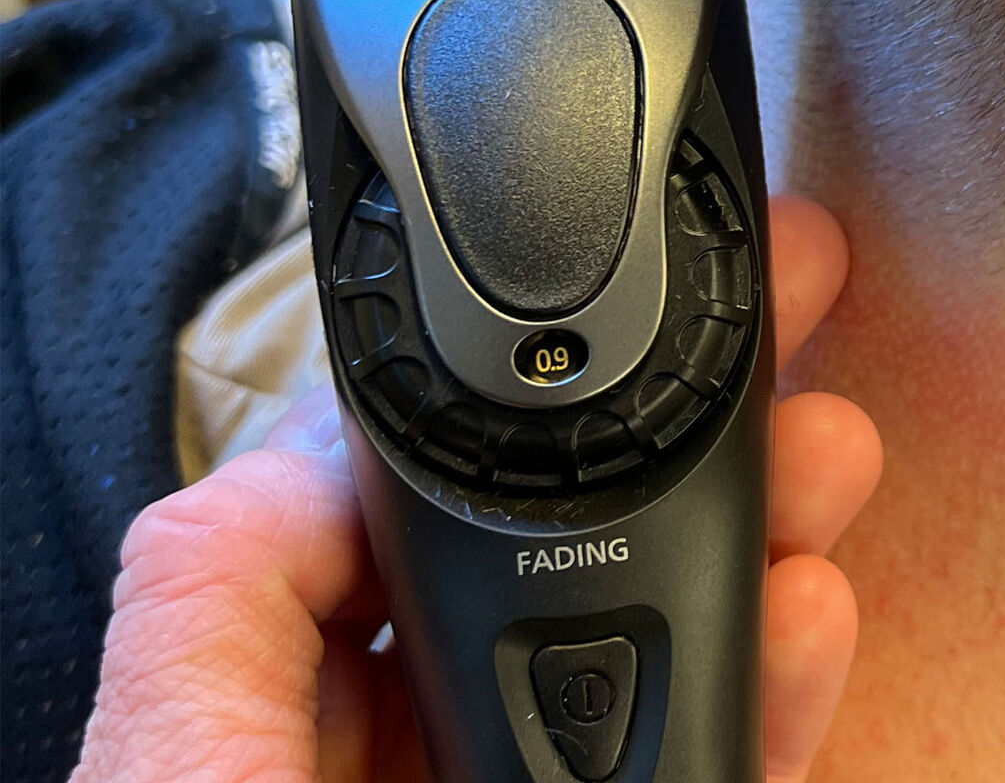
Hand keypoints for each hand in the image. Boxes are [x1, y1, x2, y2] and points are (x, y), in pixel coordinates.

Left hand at [74, 196, 880, 782]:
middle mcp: (452, 723)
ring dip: (776, 510)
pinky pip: (745, 739)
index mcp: (324, 686)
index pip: (458, 487)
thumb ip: (222, 579)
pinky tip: (819, 600)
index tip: (643, 274)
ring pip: (695, 617)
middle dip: (707, 399)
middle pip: (604, 522)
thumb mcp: (175, 757)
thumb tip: (325, 437)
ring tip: (829, 441)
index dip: (557, 369)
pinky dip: (796, 668)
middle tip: (791, 298)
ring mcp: (565, 775)